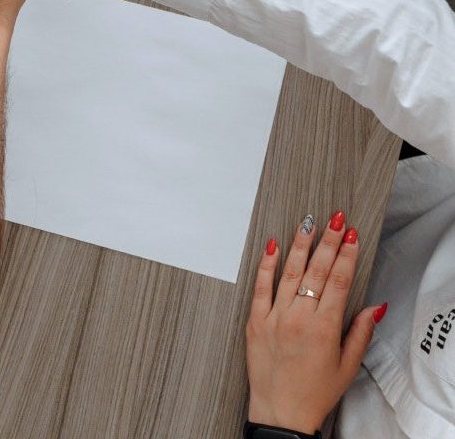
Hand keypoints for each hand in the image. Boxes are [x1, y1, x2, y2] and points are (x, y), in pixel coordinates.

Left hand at [246, 211, 386, 434]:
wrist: (281, 411)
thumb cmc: (314, 392)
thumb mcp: (347, 366)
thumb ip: (360, 332)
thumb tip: (375, 306)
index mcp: (324, 329)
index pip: (339, 281)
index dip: (347, 255)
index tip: (352, 235)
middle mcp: (298, 318)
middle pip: (316, 271)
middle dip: (328, 242)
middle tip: (335, 219)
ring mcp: (274, 317)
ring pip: (288, 272)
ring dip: (300, 245)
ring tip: (308, 223)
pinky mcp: (254, 320)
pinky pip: (260, 286)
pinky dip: (266, 264)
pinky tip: (272, 245)